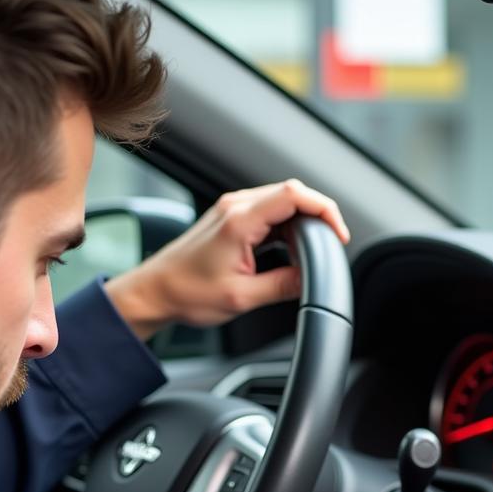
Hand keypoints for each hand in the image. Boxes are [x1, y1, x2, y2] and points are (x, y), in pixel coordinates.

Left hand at [104, 179, 349, 339]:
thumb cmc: (186, 293)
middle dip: (316, 218)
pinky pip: (268, 212)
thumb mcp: (241, 298)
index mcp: (239, 220)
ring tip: (305, 254)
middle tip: (326, 249)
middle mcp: (235, 206)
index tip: (337, 234)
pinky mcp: (230, 217)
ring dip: (300, 224)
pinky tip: (286, 251)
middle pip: (293, 194)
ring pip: (282, 202)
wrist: (155, 291)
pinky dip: (285, 227)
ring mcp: (232, 209)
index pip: (295, 195)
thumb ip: (282, 286)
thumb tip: (311, 280)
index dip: (325, 210)